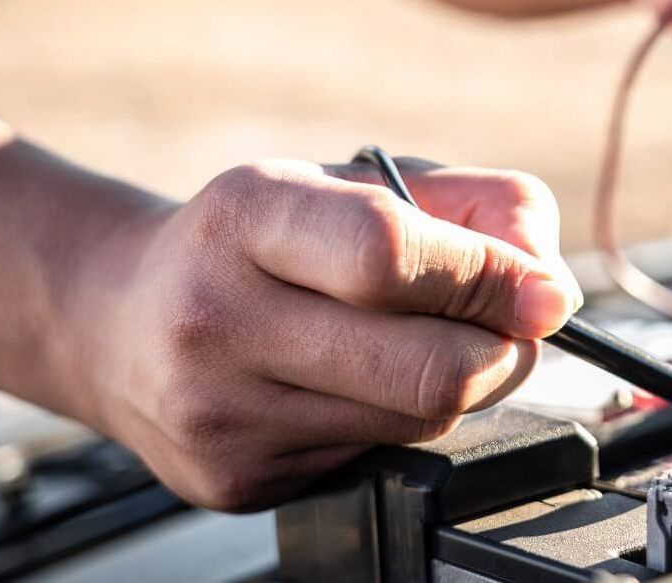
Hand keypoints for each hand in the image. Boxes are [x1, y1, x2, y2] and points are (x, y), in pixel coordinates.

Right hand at [60, 159, 580, 511]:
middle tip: (501, 326)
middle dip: (500, 351)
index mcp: (249, 216)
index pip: (393, 256)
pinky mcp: (235, 479)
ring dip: (457, 387)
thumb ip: (478, 209)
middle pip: (429, 370)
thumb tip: (550, 290)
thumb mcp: (359, 182)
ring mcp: (221, 411)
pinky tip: (354, 386)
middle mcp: (218, 316)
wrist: (120, 318)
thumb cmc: (265, 240)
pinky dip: (400, 423)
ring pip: (420, 424)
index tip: (539, 289)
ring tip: (417, 345)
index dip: (492, 278)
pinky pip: (380, 458)